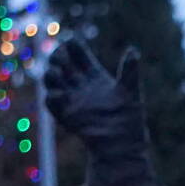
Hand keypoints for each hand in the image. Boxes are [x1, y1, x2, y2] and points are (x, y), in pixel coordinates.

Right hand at [42, 39, 157, 185]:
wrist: (122, 145)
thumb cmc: (130, 119)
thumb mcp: (131, 92)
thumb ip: (129, 71)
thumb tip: (133, 51)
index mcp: (96, 76)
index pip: (79, 55)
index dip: (74, 46)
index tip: (71, 40)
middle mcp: (81, 85)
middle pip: (62, 63)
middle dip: (58, 56)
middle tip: (61, 55)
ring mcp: (72, 99)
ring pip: (52, 80)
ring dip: (51, 74)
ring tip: (57, 73)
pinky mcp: (65, 114)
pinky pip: (52, 103)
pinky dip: (52, 96)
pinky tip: (59, 95)